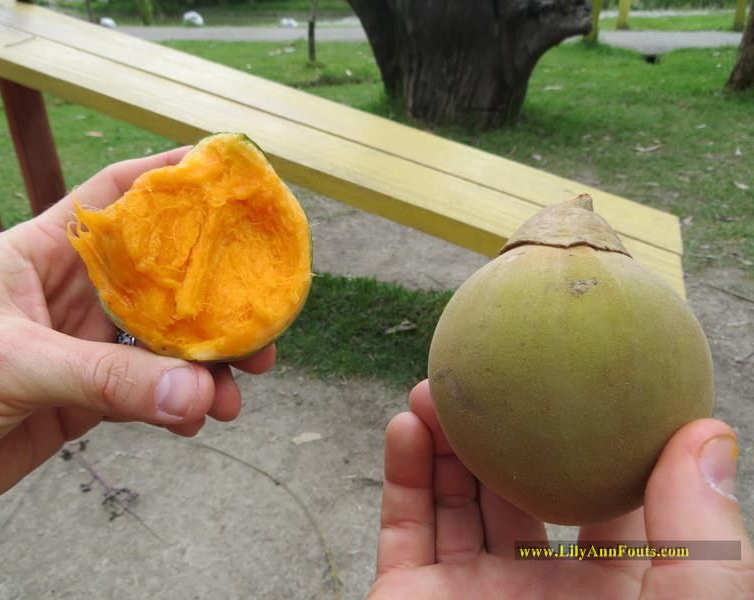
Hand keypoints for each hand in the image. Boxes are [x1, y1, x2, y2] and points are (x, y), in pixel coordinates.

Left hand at [0, 147, 274, 515]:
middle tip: (258, 317)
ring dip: (203, 364)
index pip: (113, 200)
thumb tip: (196, 392)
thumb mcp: (9, 363)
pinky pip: (146, 395)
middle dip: (210, 295)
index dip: (167, 182)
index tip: (223, 179)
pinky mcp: (84, 401)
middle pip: (157, 278)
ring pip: (160, 345)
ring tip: (236, 389)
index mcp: (41, 255)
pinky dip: (178, 407)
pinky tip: (196, 419)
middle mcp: (68, 296)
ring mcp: (80, 349)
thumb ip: (104, 377)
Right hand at [370, 380, 753, 598]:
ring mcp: (470, 593)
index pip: (602, 491)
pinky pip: (404, 525)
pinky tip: (408, 424)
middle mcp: (539, 587)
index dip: (591, 429)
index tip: (581, 370)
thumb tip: (712, 431)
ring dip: (444, 434)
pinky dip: (402, 471)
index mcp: (613, 592)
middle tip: (492, 369)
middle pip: (517, 482)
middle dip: (502, 425)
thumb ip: (705, 540)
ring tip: (439, 382)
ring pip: (455, 494)